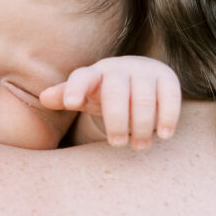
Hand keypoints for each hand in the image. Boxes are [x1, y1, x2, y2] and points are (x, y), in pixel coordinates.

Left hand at [39, 56, 181, 149]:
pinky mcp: (167, 78)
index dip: (75, 88)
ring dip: (142, 125)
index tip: (71, 104)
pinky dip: (168, 116)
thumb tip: (44, 97)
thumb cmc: (103, 93)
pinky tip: (164, 135)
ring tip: (139, 145)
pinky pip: (170, 96)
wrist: (139, 78)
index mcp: (94, 74)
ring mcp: (144, 71)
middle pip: (116, 93)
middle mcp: (119, 69)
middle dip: (116, 120)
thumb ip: (65, 96)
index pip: (82, 77)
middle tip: (116, 143)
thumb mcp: (84, 96)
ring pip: (144, 98)